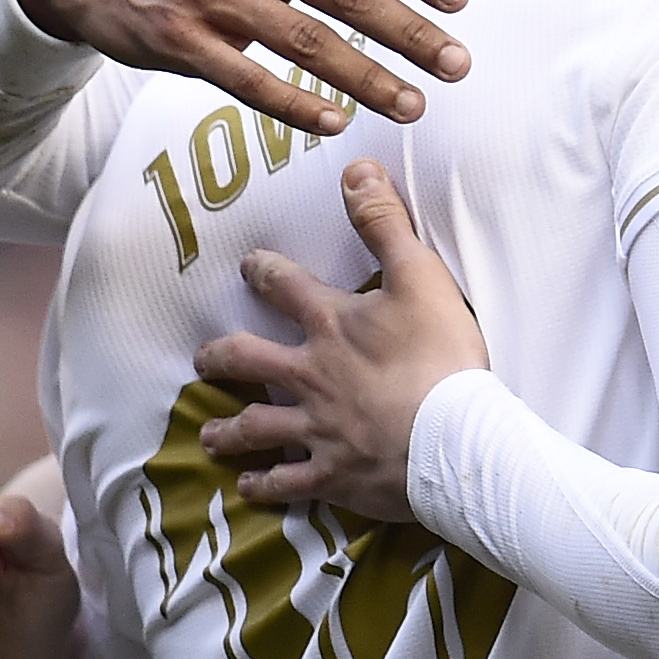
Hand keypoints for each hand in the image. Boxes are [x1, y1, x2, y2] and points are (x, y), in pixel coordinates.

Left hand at [197, 158, 490, 521]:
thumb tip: (355, 171)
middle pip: (248, 361)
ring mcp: (317, 429)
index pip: (284, 286)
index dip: (263, 271)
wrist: (453, 439)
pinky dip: (265, 486)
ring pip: (255, 429)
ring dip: (228, 431)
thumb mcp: (421, 277)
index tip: (249, 266)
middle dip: (221, 357)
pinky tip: (250, 487)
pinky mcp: (332, 474)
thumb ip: (385, 223)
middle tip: (204, 357)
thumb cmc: (441, 358)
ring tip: (211, 434)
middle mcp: (310, 376)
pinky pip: (286, 483)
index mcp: (331, 326)